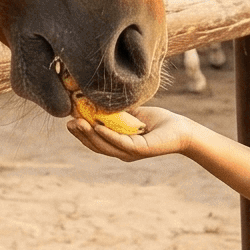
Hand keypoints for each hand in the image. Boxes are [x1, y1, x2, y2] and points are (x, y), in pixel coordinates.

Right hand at [64, 106, 197, 162]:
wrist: (181, 129)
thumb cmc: (158, 121)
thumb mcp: (132, 113)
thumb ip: (116, 110)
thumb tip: (96, 97)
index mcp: (119, 145)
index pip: (95, 141)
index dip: (81, 133)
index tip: (69, 121)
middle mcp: (123, 152)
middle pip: (96, 145)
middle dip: (80, 135)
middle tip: (68, 123)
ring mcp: (131, 152)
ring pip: (105, 146)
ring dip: (89, 135)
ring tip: (77, 123)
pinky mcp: (141, 149)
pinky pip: (121, 142)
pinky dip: (107, 135)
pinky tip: (96, 126)